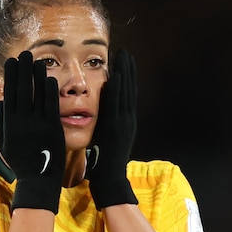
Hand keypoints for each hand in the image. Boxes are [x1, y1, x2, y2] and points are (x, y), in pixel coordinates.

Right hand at [0, 51, 64, 212]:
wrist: (38, 181)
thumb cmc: (22, 162)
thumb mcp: (6, 143)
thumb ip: (2, 122)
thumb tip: (0, 102)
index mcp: (9, 124)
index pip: (8, 94)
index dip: (10, 76)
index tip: (11, 61)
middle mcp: (21, 122)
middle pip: (21, 90)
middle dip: (22, 70)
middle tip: (24, 53)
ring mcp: (36, 125)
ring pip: (36, 95)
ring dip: (36, 76)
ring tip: (37, 60)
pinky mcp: (52, 129)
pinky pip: (50, 106)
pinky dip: (49, 92)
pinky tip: (50, 78)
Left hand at [87, 49, 137, 209]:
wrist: (109, 180)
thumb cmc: (104, 162)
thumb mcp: (107, 139)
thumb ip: (106, 124)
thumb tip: (102, 112)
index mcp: (125, 121)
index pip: (127, 94)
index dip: (128, 76)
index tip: (125, 61)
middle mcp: (127, 119)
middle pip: (130, 89)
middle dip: (128, 69)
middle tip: (125, 51)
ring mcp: (123, 123)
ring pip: (126, 93)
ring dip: (125, 73)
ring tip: (123, 55)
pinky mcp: (116, 127)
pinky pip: (117, 105)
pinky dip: (118, 89)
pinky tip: (116, 75)